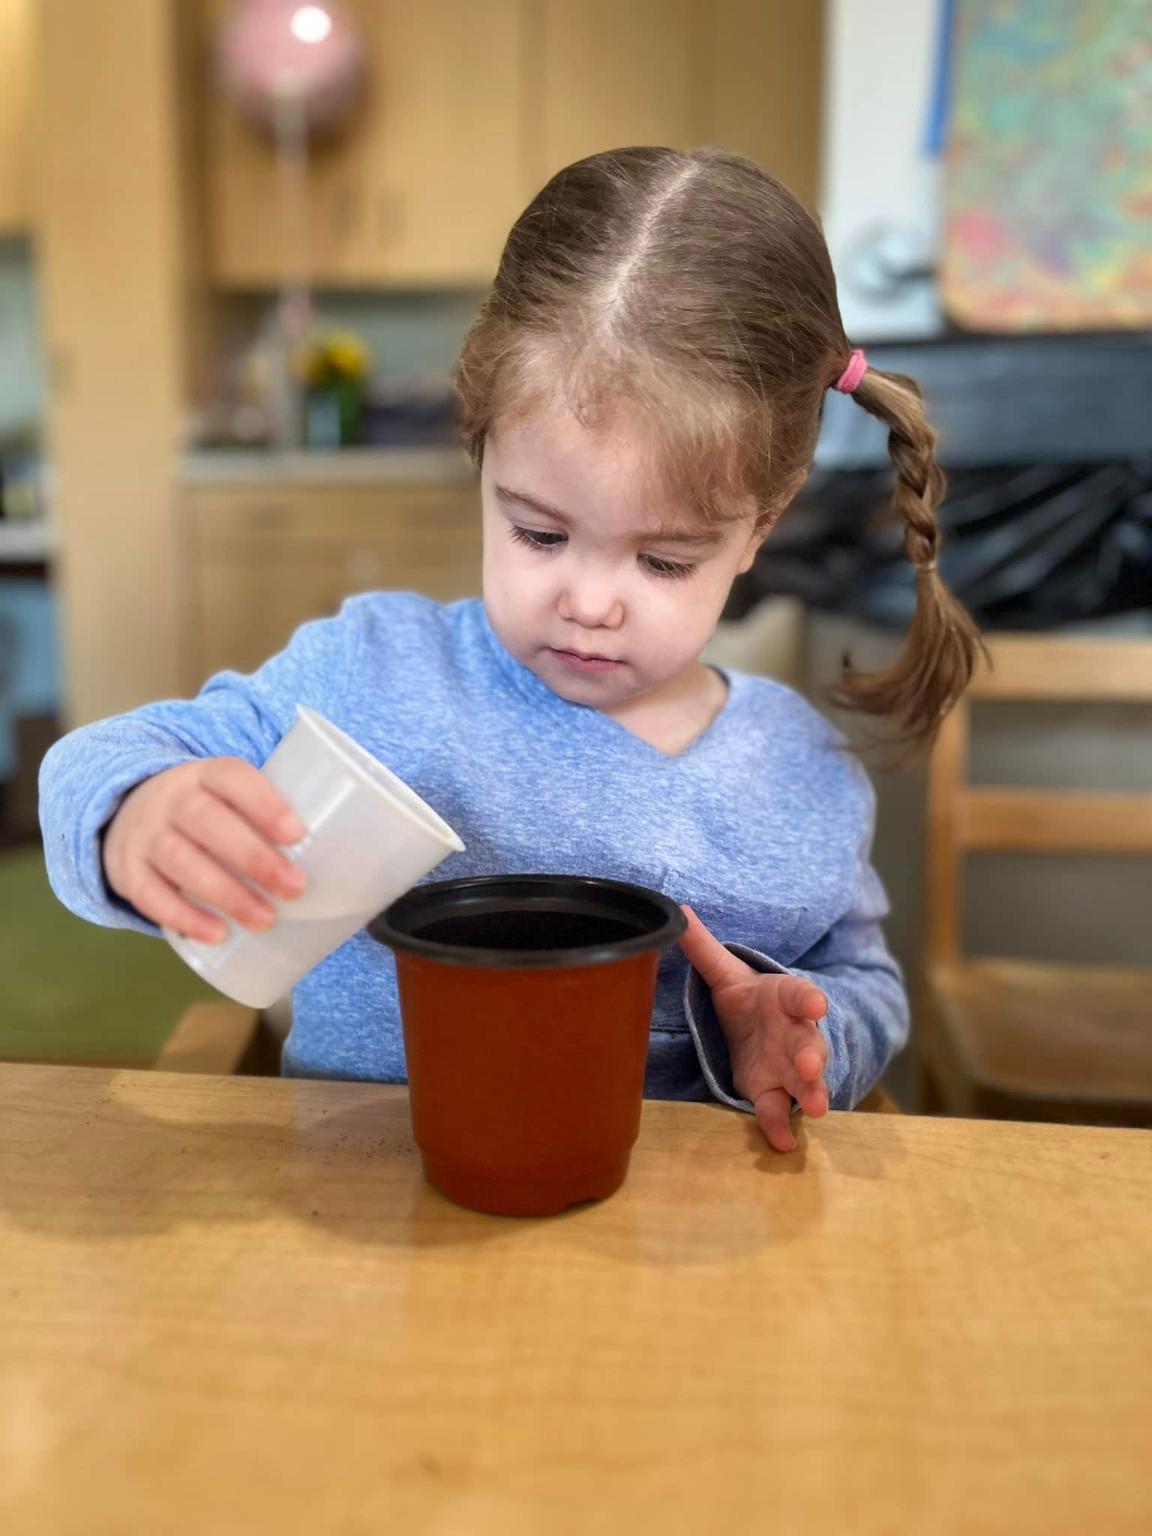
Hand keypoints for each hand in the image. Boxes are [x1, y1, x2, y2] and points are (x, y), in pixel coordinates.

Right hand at [102, 757, 306, 943]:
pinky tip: (215, 935)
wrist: (129, 810)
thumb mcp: (232, 796)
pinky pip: (150, 895)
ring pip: (182, 860)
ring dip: (226, 893)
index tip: (296, 832)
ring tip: (264, 920)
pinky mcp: (127, 870)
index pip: (232, 778)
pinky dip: (182, 916)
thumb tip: (352, 856)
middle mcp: (172, 799)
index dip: (263, 803)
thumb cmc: (209, 810)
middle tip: (294, 889)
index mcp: (206, 774)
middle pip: (209, 823)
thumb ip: (273, 814)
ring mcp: (145, 834)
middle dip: (254, 858)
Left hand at [677, 905, 829, 1150]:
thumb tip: (678, 911)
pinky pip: (780, 1109)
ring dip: (812, 1091)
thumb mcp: (728, 974)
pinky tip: (782, 1143)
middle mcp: (795, 1033)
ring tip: (818, 1107)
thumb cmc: (750, 999)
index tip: (816, 1002)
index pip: (799, 994)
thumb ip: (705, 949)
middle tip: (813, 1065)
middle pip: (808, 1043)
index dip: (808, 998)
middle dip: (813, 1055)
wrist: (764, 1030)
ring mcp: (789, 1067)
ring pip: (806, 1080)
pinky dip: (781, 1126)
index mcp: (785, 998)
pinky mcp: (774, 1091)